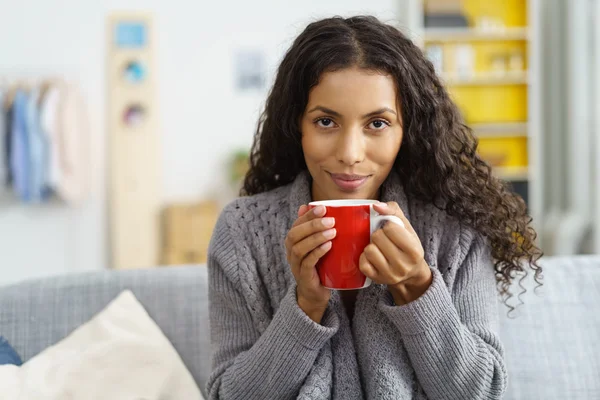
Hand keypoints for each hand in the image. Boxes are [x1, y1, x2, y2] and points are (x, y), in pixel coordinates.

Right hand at [285, 205, 334, 322]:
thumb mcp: (318, 246)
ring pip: (299, 248)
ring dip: (316, 238)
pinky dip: (317, 253)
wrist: (315, 294)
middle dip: (312, 225)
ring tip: (332, 232)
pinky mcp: (304, 277)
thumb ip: (316, 230)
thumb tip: (314, 209)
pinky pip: (307, 263)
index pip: (296, 224)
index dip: (308, 215)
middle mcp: (290, 252)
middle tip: (331, 220)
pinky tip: (328, 246)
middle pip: (295, 235)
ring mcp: (295, 265)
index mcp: (293, 242)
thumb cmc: (318, 266)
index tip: (323, 207)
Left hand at [359, 202, 432, 304]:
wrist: (411, 273)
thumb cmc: (407, 245)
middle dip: (378, 234)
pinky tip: (373, 257)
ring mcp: (390, 275)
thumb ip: (393, 210)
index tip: (391, 230)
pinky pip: (362, 263)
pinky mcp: (377, 279)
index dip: (387, 225)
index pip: (390, 228)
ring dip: (371, 245)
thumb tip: (376, 206)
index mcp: (414, 251)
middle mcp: (403, 265)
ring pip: (369, 250)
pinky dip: (365, 257)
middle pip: (377, 237)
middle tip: (384, 239)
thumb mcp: (406, 226)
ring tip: (378, 247)